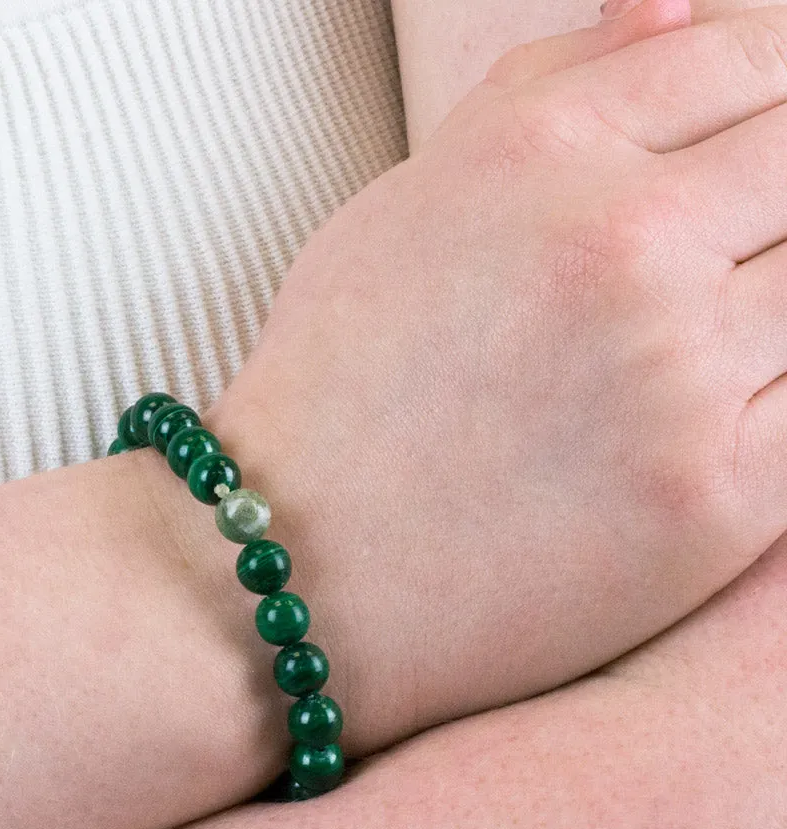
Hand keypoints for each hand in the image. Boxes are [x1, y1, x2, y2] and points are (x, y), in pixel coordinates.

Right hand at [207, 4, 786, 751]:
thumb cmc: (335, 390)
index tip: (737, 142)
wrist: (297, 565)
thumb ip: (542, 90)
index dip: (757, 95)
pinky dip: (769, 393)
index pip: (741, 60)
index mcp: (537, 152)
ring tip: (663, 352)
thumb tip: (674, 7)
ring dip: (760, 303)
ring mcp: (679, 378)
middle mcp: (621, 246)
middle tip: (690, 271)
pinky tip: (694, 415)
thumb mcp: (403, 206)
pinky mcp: (716, 502)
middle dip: (763, 198)